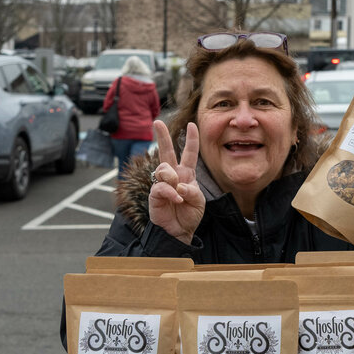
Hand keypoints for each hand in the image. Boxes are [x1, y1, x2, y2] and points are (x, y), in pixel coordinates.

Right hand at [148, 119, 204, 244]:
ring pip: (163, 168)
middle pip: (167, 152)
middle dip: (162, 136)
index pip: (189, 153)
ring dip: (172, 178)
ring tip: (178, 192)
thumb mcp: (199, 202)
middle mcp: (173, 176)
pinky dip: (171, 193)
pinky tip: (177, 200)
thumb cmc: (189, 215)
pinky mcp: (155, 194)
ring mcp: (162, 184)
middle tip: (157, 122)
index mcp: (186, 174)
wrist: (179, 231)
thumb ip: (193, 191)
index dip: (191, 139)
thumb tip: (179, 185)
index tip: (191, 125)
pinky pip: (161, 186)